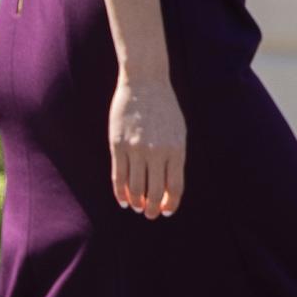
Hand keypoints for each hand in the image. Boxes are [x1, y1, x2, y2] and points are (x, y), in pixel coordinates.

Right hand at [108, 75, 186, 217]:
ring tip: (137, 207)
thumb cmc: (164, 109)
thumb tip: (170, 187)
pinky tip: (124, 200)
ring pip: (135, 187)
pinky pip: (119, 176)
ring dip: (137, 202)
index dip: (171, 204)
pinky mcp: (118, 145)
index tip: (166, 211)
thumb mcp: (178, 131)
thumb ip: (175, 157)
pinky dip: (121, 193)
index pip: (175, 186)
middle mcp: (157, 151)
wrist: (144, 82)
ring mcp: (136, 149)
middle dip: (152, 208)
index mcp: (177, 148)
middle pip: (155, 191)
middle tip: (150, 214)